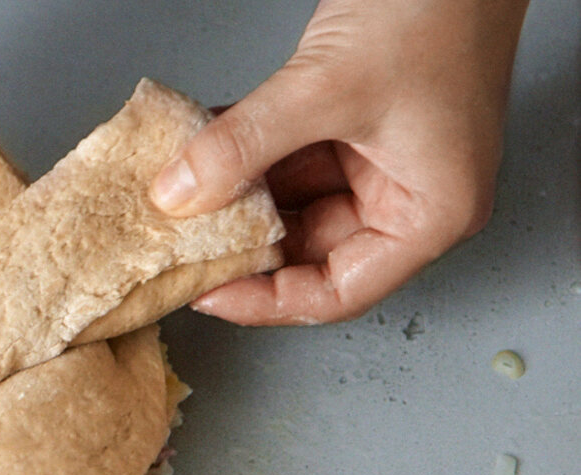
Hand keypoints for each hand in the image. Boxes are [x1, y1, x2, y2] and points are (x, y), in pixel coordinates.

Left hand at [150, 0, 529, 324]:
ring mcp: (382, 163)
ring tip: (185, 196)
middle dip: (244, 244)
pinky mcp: (356, 128)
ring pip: (292, 206)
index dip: (268, 301)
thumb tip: (178, 194)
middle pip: (310, 252)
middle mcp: (409, 198)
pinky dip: (247, 155)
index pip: (338, 292)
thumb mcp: (326, 88)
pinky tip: (203, 150)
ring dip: (237, 197)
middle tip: (186, 245)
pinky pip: (290, 160)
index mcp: (430, 215)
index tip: (210, 294)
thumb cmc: (439, 4)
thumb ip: (244, 145)